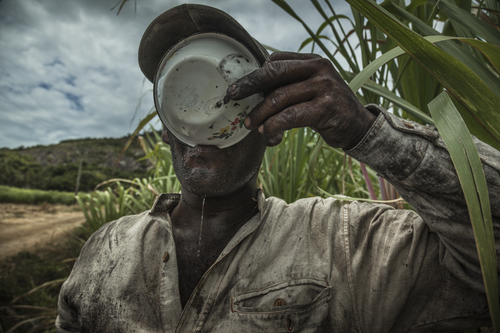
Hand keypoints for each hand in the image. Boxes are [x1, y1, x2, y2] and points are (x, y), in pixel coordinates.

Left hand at [224, 52, 375, 148]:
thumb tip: (252, 97)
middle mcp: (319, 68)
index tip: (238, 88)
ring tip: (250, 124)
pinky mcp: (326, 107)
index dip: (254, 75)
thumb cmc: (325, 109)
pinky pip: (292, 115)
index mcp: (312, 61)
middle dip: (249, 85)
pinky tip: (266, 132)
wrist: (357, 126)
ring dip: (260, 113)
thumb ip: (286, 89)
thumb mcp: (308, 92)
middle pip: (274, 73)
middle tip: (232, 97)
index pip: (276, 61)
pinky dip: (275, 124)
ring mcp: (325, 86)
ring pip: (280, 97)